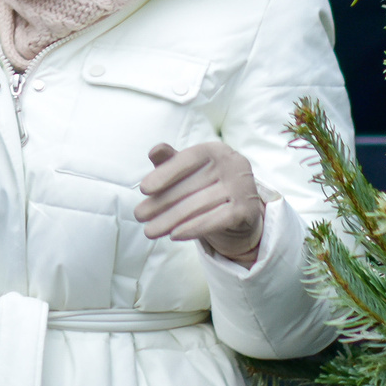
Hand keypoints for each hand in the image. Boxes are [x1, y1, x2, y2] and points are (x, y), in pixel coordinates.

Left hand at [134, 141, 263, 266]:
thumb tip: (154, 151)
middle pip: (191, 186)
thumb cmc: (206, 187)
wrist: (238, 213)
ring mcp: (242, 186)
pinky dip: (193, 228)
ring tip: (150, 230)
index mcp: (216, 150)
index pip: (188, 159)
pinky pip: (216, 220)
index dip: (164, 174)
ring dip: (171, 220)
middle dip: (161, 203)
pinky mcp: (247, 210)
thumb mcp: (188, 173)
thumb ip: (171, 162)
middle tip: (139, 216)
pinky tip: (174, 235)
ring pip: (200, 205)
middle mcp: (233, 163)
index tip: (144, 189)